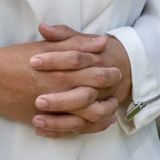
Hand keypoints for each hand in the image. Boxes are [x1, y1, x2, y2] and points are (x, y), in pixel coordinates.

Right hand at [0, 30, 120, 129]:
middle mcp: (59, 90)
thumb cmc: (18, 58)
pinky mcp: (44, 120)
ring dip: (102, 113)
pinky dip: (85, 127)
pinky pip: (70, 129)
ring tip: (110, 107)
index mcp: (62, 70)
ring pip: (86, 117)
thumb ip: (74, 43)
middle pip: (94, 94)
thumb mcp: (47, 46)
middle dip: (109, 92)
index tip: (116, 68)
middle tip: (117, 86)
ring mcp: (52, 108)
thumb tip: (101, 42)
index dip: (108, 71)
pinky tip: (94, 123)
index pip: (94, 72)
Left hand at [30, 23, 132, 137]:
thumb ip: (63, 34)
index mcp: (98, 60)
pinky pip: (84, 129)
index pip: (77, 59)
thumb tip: (43, 27)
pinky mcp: (97, 116)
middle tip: (38, 100)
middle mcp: (102, 84)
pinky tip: (41, 131)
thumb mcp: (82, 40)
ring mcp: (101, 102)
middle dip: (61, 99)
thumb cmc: (98, 53)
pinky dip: (63, 131)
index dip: (55, 60)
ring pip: (87, 117)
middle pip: (84, 94)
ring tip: (36, 119)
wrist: (126, 67)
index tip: (33, 61)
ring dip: (62, 121)